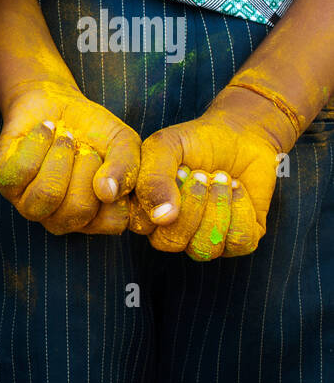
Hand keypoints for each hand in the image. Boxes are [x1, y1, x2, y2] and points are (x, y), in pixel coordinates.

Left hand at [0, 81, 140, 234]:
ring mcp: (31, 204)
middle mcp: (62, 218)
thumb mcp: (123, 142)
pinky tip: (47, 129)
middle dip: (86, 167)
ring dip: (60, 157)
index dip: (117, 189)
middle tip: (86, 147)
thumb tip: (108, 193)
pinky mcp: (6, 183)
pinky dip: (39, 142)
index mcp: (94, 216)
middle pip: (77, 210)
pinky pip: (21, 171)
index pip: (112, 222)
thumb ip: (126, 167)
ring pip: (46, 195)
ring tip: (67, 137)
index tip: (110, 160)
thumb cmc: (95, 130)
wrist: (55, 103)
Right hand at [135, 94, 283, 259]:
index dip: (162, 200)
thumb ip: (152, 179)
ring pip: (205, 247)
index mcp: (145, 212)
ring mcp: (203, 240)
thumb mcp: (165, 147)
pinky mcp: (238, 240)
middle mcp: (170, 232)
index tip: (180, 170)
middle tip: (202, 173)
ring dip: (218, 206)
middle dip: (192, 204)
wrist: (242, 135)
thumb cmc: (196, 141)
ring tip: (222, 177)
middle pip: (171, 242)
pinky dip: (242, 209)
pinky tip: (237, 187)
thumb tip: (162, 217)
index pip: (141, 225)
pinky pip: (239, 242)